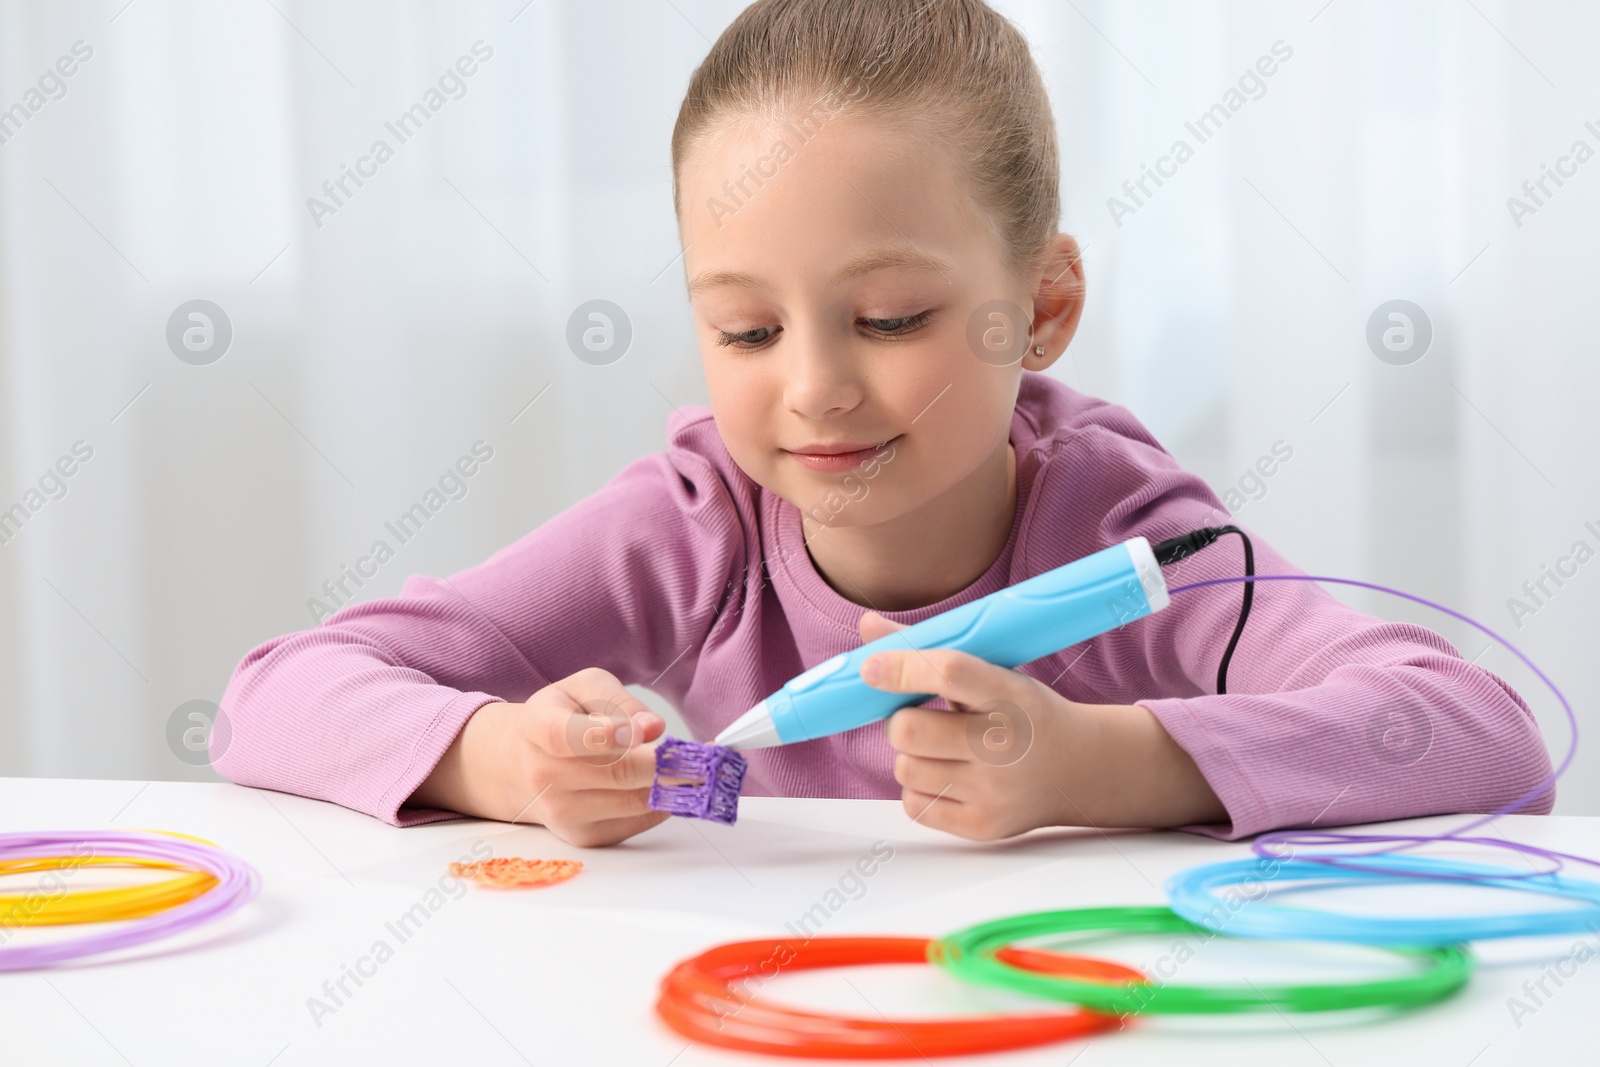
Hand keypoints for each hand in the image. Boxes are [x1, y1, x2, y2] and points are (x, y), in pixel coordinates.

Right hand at [410, 667, 669, 846]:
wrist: (523, 764)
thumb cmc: (563, 716)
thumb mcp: (584, 688)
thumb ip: (618, 700)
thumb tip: (652, 728)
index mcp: (537, 727)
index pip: (565, 736)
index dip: (606, 734)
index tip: (647, 731)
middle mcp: (543, 775)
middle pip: (616, 773)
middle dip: (667, 764)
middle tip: (702, 755)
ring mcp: (562, 811)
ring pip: (635, 801)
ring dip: (673, 785)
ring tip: (693, 766)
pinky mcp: (584, 836)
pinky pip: (638, 821)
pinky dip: (661, 802)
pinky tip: (664, 783)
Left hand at [857, 612, 1226, 837]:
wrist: (1082, 768)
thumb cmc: (1026, 712)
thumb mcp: (992, 671)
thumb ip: (928, 649)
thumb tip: (867, 627)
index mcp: (1010, 694)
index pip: (949, 672)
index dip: (901, 667)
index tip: (870, 667)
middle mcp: (1005, 746)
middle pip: (908, 730)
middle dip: (898, 720)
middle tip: (916, 716)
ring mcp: (994, 791)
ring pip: (905, 768)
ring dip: (909, 755)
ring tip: (939, 747)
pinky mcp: (984, 827)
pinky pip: (914, 806)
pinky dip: (919, 789)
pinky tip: (946, 775)